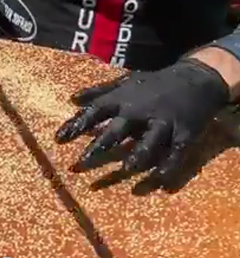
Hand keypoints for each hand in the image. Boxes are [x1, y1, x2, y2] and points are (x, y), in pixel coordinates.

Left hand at [55, 58, 230, 184]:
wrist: (198, 77)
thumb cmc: (154, 84)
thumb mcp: (126, 82)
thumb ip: (99, 93)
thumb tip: (71, 98)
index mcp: (124, 99)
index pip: (96, 111)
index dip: (77, 124)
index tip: (59, 139)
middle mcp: (141, 111)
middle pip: (118, 129)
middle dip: (100, 145)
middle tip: (81, 163)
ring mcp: (164, 122)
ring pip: (150, 140)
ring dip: (139, 153)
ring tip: (127, 168)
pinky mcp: (184, 133)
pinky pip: (176, 151)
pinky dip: (169, 164)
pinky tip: (159, 179)